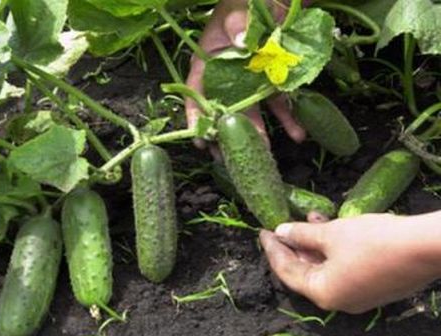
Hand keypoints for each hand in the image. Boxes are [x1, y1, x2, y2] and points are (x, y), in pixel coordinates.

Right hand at [186, 0, 305, 151]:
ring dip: (259, 135)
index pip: (197, 93)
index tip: (201, 139)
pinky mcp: (274, 80)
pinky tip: (299, 134)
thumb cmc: (245, 0)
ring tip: (265, 155)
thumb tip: (240, 44)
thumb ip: (237, 24)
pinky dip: (290, 119)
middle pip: (225, 111)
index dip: (197, 117)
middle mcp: (227, 77)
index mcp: (209, 62)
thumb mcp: (237, 9)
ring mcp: (251, 81)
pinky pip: (281, 103)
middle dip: (229, 136)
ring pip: (253, 113)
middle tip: (231, 159)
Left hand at [259, 213, 440, 313]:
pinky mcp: (376, 286)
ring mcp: (359, 296)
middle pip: (305, 272)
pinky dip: (333, 249)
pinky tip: (332, 226)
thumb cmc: (373, 241)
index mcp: (323, 293)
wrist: (427, 248)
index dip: (273, 250)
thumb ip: (303, 235)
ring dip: (314, 244)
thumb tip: (282, 233)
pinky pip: (344, 268)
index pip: (287, 272)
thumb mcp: (333, 234)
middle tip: (282, 225)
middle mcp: (339, 301)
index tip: (263, 231)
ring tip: (308, 219)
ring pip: (326, 268)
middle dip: (294, 246)